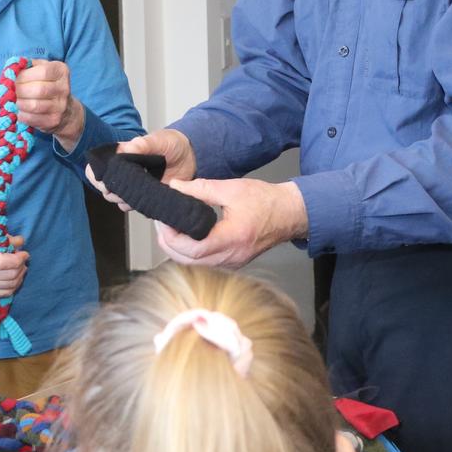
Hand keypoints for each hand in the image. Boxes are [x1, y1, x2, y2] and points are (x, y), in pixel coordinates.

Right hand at [0, 227, 28, 296]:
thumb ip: (0, 236)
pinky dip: (13, 286)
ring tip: (21, 267)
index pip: (2, 262)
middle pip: (8, 275)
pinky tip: (15, 277)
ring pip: (8, 286)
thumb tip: (19, 242)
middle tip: (23, 258)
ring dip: (20, 276)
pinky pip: (2, 294)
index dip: (18, 259)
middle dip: (21, 266)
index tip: (24, 253)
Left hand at [15, 58, 84, 151]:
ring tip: (13, 101)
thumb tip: (11, 69)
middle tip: (11, 92)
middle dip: (20, 91)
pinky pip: (32, 118)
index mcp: (61, 71)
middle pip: (39, 90)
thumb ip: (27, 66)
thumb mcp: (41, 69)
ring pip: (34, 105)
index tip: (14, 79)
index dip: (25, 75)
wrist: (65, 110)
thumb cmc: (46, 84)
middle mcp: (64, 88)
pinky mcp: (54, 120)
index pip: (43, 72)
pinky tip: (18, 111)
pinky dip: (21, 115)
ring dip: (19, 104)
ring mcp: (61, 106)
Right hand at [84, 128, 196, 209]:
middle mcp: (124, 174)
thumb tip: (122, 150)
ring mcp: (135, 188)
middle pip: (105, 190)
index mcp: (120, 157)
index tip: (108, 181)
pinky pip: (136, 207)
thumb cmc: (170, 143)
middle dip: (113, 191)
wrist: (191, 156)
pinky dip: (140, 206)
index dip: (97, 178)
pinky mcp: (147, 198)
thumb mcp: (158, 140)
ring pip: (119, 201)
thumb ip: (142, 144)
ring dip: (127, 199)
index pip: (96, 170)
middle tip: (129, 186)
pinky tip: (150, 198)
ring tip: (143, 190)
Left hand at [154, 178, 307, 269]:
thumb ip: (201, 189)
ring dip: (178, 249)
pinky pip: (204, 263)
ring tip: (170, 227)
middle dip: (169, 243)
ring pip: (195, 265)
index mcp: (231, 238)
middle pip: (189, 261)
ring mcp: (232, 263)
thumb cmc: (265, 201)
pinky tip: (185, 236)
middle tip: (162, 223)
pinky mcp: (232, 263)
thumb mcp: (231, 189)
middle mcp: (231, 257)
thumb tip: (175, 187)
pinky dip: (190, 252)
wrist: (289, 213)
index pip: (192, 249)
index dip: (172, 236)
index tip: (164, 219)